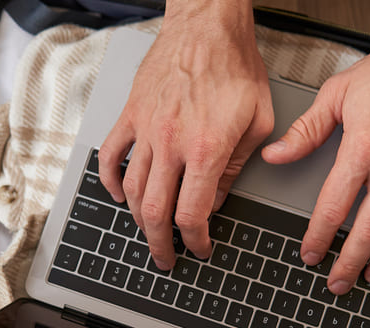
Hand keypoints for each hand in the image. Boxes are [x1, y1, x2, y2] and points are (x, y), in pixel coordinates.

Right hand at [98, 0, 272, 270]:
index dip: (197, 241)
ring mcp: (145, 130)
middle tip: (168, 258)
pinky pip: (111, 156)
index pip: (193, 213)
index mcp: (206, 149)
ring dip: (139, 221)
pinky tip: (121, 195)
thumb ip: (236, 167)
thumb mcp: (258, 120)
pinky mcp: (130, 115)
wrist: (207, 27)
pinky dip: (111, 182)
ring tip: (148, 234)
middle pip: (156, 211)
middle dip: (162, 244)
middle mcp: (171, 144)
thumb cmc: (235, 66)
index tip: (201, 248)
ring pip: (132, 191)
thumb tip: (218, 199)